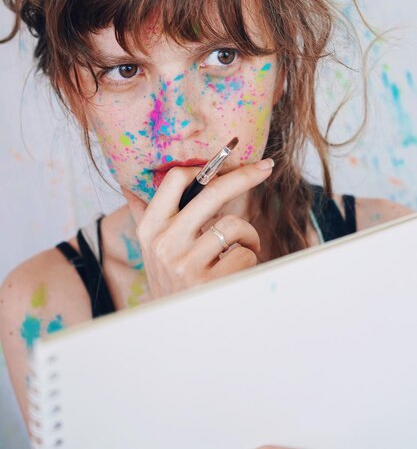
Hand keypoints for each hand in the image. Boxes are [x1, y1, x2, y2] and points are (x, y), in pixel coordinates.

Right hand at [121, 159, 273, 299]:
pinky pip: (245, 253)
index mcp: (150, 228)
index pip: (175, 180)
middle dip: (244, 175)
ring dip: (248, 236)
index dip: (206, 166)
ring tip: (242, 248)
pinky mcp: (209, 282)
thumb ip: (143, 216)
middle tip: (265, 167)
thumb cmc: (170, 282)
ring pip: (235, 226)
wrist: (175, 332)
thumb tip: (128, 185)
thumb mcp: (150, 251)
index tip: (227, 161)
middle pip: (212, 192)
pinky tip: (238, 269)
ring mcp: (186, 264)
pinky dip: (250, 258)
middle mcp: (164, 243)